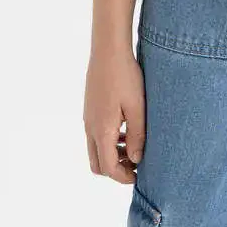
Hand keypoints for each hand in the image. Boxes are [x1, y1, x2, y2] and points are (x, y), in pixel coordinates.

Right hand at [83, 46, 145, 183]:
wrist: (108, 50)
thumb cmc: (126, 76)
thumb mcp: (137, 107)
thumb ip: (137, 136)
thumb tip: (136, 160)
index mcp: (102, 130)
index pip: (108, 167)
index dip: (123, 177)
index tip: (139, 175)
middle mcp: (91, 127)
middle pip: (97, 163)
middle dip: (115, 169)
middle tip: (135, 163)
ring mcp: (88, 118)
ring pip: (95, 149)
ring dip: (112, 154)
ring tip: (133, 145)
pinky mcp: (90, 109)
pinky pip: (95, 135)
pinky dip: (108, 141)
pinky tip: (125, 128)